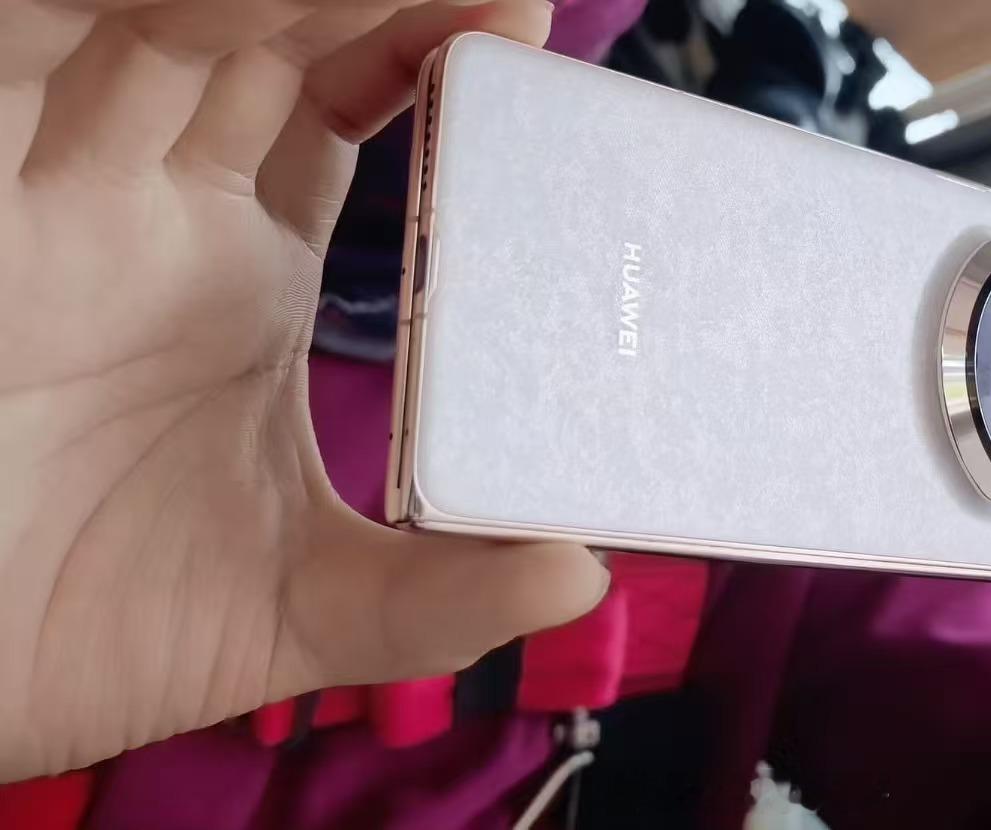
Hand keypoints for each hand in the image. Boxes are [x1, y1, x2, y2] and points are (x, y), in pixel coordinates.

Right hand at [0, 0, 606, 782]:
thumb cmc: (87, 631)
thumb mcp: (295, 607)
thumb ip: (438, 594)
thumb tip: (581, 569)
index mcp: (241, 273)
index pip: (342, 115)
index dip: (425, 58)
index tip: (526, 28)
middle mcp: (153, 207)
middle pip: (269, 40)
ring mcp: (58, 192)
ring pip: (160, 25)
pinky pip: (31, 61)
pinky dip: (112, 18)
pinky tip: (216, 8)